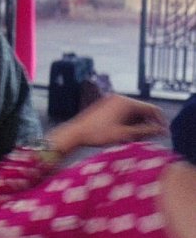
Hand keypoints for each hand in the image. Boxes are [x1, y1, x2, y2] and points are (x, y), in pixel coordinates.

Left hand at [48, 94, 167, 154]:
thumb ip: (145, 131)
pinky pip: (124, 114)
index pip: (151, 109)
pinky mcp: (105, 107)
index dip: (160, 121)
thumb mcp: (124, 134)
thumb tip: (161, 131)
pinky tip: (125, 135)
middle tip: (148, 139)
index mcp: (125, 102)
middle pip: (142, 110)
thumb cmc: (97, 134)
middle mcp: (119, 98)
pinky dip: (128, 123)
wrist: (74, 133)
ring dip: (138, 125)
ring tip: (134, 138)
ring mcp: (111, 102)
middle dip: (148, 124)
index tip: (163, 134)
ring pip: (133, 113)